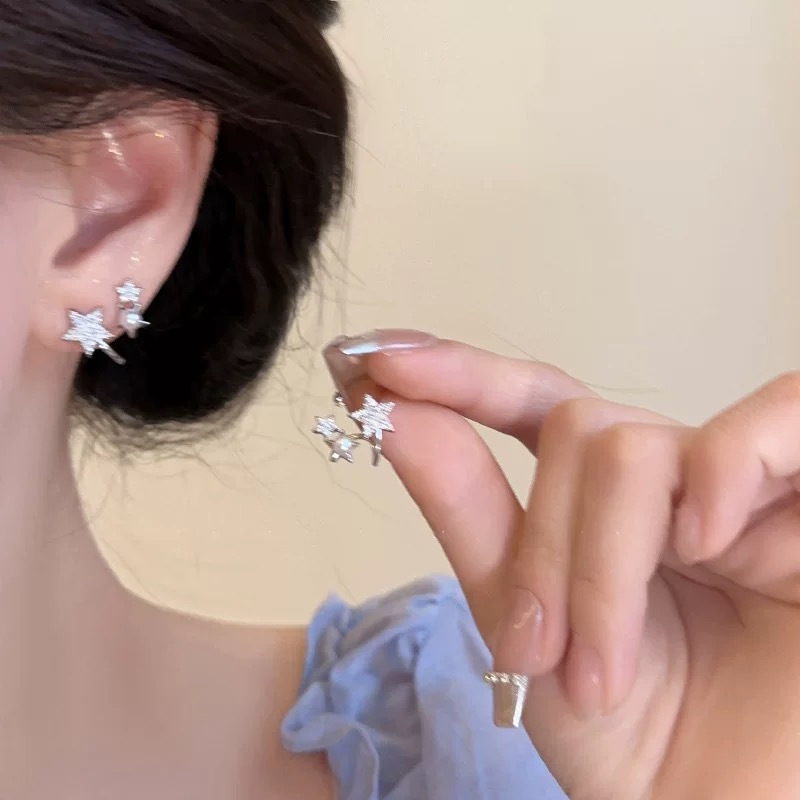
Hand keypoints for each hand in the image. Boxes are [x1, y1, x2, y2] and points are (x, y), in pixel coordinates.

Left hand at [325, 331, 799, 799]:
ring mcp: (740, 487)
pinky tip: (708, 544)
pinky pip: (777, 419)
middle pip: (578, 432)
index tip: (380, 368)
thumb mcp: (521, 618)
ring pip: (636, 446)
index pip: (535, 402)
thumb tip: (399, 417)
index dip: (465, 375)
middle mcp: (670, 477)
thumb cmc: (620, 734)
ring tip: (600, 671)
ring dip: (599, 562)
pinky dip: (725, 469)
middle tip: (535, 655)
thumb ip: (466, 509)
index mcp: (602, 499)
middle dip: (540, 548)